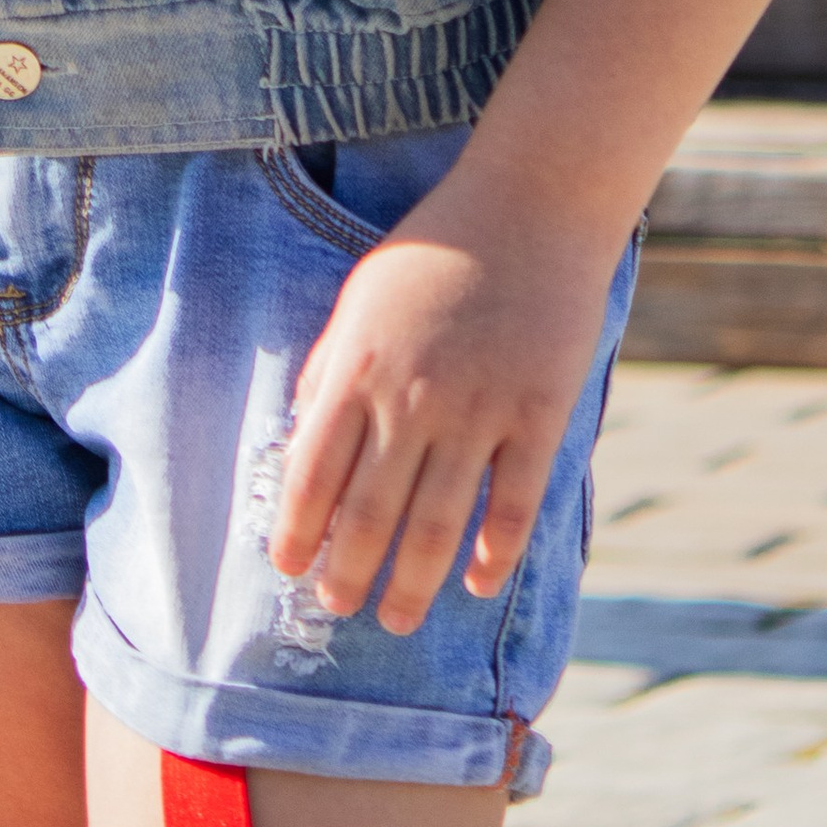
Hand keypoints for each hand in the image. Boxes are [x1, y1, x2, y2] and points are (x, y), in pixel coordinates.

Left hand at [264, 179, 618, 636]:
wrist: (527, 206)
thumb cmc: (432, 251)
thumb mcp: (359, 299)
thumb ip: (330, 368)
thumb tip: (300, 439)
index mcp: (359, 366)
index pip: (312, 471)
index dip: (297, 530)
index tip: (287, 569)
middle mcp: (413, 397)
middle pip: (370, 513)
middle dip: (348, 573)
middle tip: (337, 609)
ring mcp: (479, 410)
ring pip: (438, 524)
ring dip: (413, 584)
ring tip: (397, 620)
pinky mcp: (539, 415)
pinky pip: (514, 504)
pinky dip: (494, 554)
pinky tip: (477, 583)